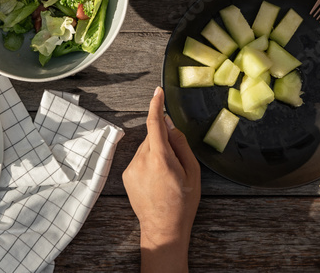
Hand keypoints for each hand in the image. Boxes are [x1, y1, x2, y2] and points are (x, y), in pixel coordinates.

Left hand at [123, 87, 199, 271]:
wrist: (163, 228)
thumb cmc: (183, 203)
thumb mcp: (192, 173)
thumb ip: (180, 144)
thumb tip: (169, 124)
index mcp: (160, 158)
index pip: (155, 124)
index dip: (156, 105)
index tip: (158, 91)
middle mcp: (142, 160)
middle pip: (153, 137)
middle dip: (164, 142)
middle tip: (177, 163)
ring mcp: (131, 168)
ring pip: (146, 148)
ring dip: (156, 154)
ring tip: (167, 177)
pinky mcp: (126, 175)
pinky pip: (140, 159)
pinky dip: (149, 163)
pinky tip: (157, 181)